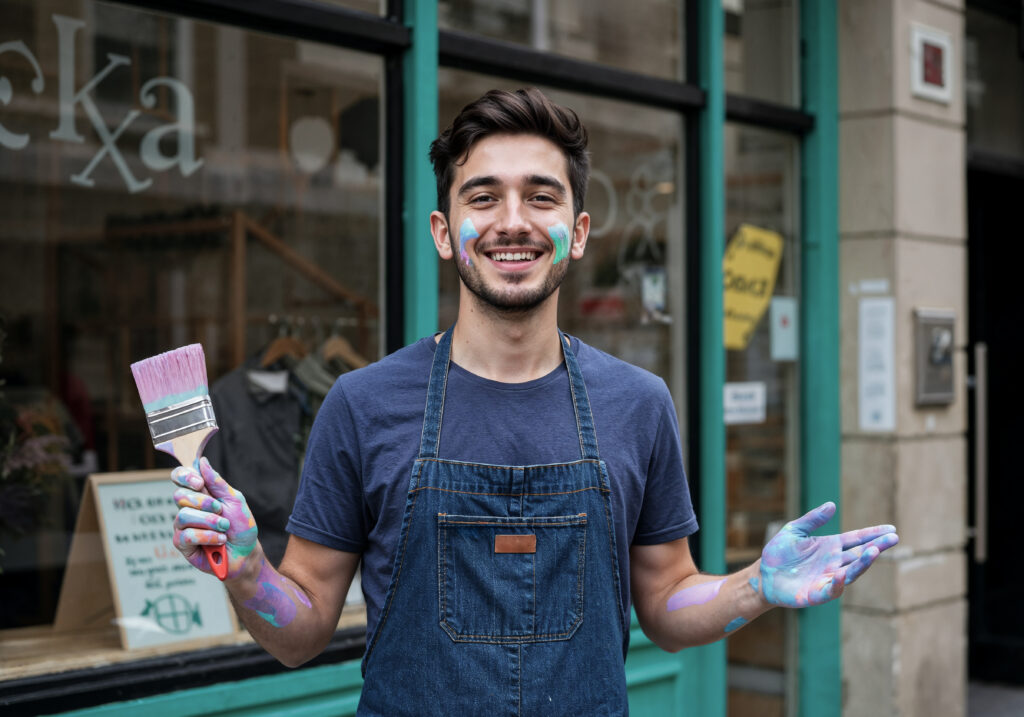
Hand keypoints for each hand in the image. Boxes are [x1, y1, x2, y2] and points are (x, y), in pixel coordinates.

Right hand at [171, 457, 258, 578]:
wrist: (246, 553)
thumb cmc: (241, 526)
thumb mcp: (235, 500)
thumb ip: (218, 483)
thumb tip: (202, 461)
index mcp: (199, 494)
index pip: (179, 478)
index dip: (184, 476)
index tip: (200, 483)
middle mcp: (187, 508)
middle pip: (179, 496)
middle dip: (203, 502)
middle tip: (220, 510)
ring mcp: (183, 527)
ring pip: (183, 516)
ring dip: (209, 521)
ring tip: (224, 528)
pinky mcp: (182, 544)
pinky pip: (186, 535)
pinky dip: (206, 536)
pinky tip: (219, 539)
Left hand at [754, 501, 897, 607]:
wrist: (763, 575)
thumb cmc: (779, 553)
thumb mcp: (794, 530)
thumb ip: (812, 519)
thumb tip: (832, 505)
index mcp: (831, 546)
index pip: (857, 539)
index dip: (873, 534)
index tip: (891, 529)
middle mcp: (834, 563)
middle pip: (860, 554)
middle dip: (877, 546)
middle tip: (893, 538)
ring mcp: (828, 578)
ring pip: (851, 571)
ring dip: (863, 563)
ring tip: (874, 550)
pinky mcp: (817, 593)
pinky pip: (832, 589)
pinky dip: (838, 583)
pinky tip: (842, 574)